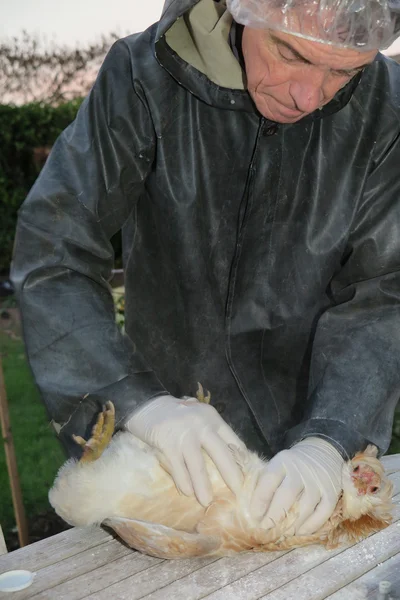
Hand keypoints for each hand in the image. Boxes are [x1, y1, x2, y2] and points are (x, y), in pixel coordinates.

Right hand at [125, 395, 245, 505]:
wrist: (147, 404)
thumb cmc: (176, 415)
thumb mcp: (198, 417)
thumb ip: (211, 432)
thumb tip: (230, 456)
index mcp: (212, 418)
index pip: (233, 440)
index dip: (240, 459)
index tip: (246, 476)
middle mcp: (201, 425)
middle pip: (221, 454)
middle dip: (231, 475)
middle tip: (238, 492)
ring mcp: (184, 434)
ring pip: (198, 465)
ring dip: (203, 486)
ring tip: (207, 502)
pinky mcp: (167, 443)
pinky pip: (178, 467)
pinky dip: (183, 482)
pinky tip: (187, 493)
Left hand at [250, 437, 343, 534]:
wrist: (321, 452)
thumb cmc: (292, 466)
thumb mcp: (277, 466)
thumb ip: (267, 484)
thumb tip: (254, 512)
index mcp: (283, 461)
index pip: (269, 480)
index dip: (260, 500)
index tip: (254, 516)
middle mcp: (301, 470)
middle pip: (287, 494)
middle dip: (274, 515)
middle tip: (265, 529)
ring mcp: (318, 481)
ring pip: (305, 507)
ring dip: (292, 525)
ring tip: (282, 534)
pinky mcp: (332, 492)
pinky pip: (323, 513)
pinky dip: (311, 526)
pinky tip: (300, 532)